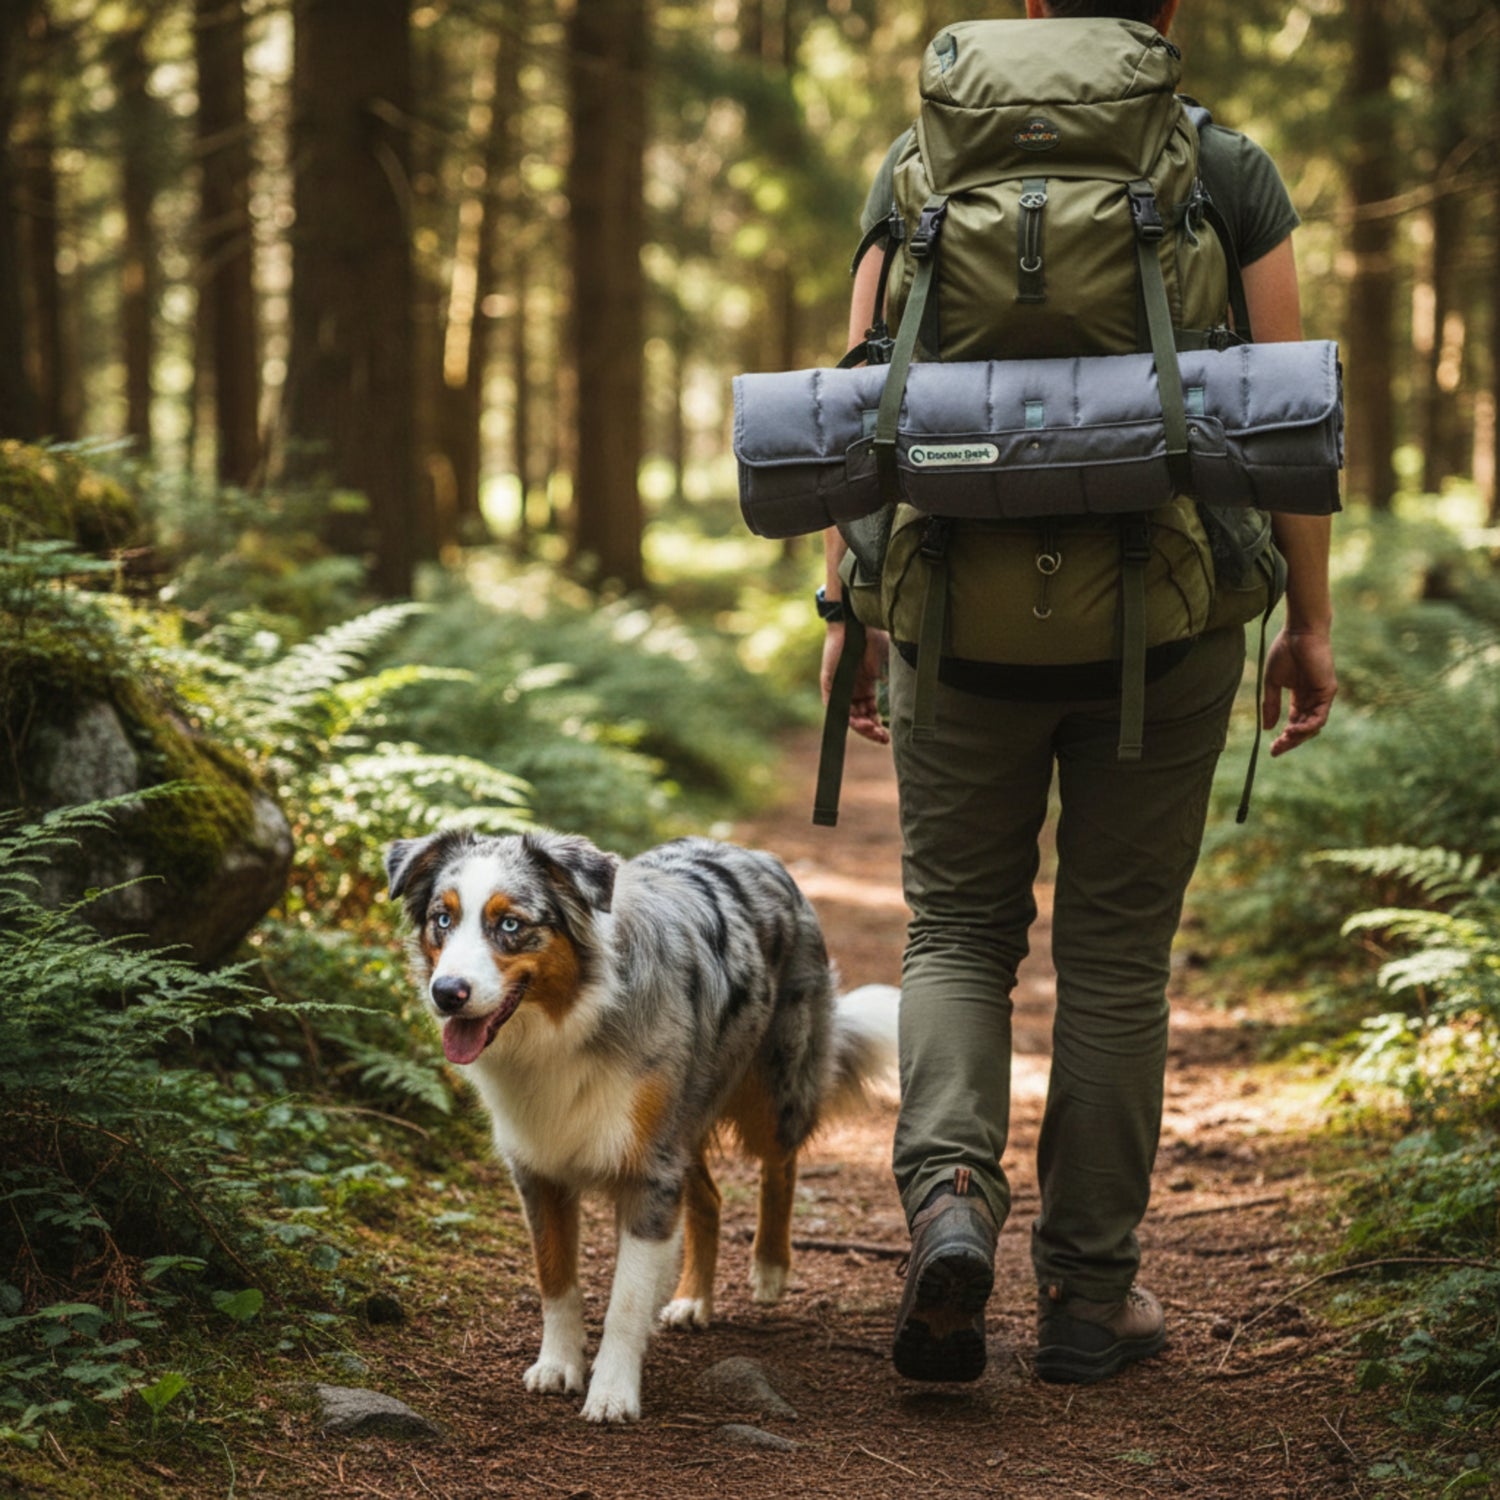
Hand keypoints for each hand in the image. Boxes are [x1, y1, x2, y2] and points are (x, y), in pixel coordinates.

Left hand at [821, 623, 889, 745]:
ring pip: (848, 715)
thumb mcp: (885, 661)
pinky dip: (846, 717)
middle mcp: (852, 688)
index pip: (870, 712)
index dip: (877, 725)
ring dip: (861, 726)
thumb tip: (898, 692)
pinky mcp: (828, 683)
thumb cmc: (872, 636)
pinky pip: (834, 706)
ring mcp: (840, 687)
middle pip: (859, 717)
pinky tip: (860, 723)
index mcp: (866, 684)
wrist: (857, 621)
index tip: (888, 737)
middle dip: (871, 730)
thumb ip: (890, 676)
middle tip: (883, 738)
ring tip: (873, 731)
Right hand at [1262, 627, 1335, 755]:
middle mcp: (1313, 698)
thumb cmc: (1285, 651)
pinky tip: (1293, 729)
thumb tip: (1266, 727)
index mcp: (1300, 696)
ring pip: (1313, 726)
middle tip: (1276, 750)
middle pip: (1304, 728)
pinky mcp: (1328, 691)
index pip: (1295, 722)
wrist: (1300, 632)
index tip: (1271, 749)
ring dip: (1299, 736)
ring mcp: (1322, 696)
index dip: (1284, 737)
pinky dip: (1308, 726)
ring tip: (1284, 739)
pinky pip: (1320, 716)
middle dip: (1290, 741)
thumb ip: (1270, 704)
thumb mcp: (1272, 682)